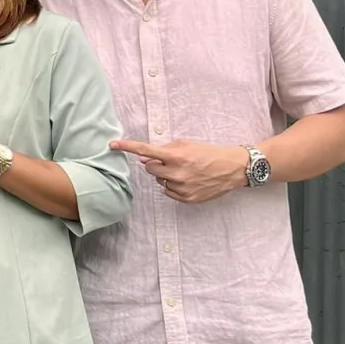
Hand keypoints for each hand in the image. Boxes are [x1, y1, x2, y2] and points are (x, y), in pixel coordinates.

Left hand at [112, 139, 248, 203]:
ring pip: (159, 182)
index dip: (127, 147)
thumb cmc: (208, 153)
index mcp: (176, 156)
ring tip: (185, 171)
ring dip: (166, 176)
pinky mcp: (187, 199)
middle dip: (157, 164)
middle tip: (172, 161)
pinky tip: (188, 181)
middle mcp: (177, 173)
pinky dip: (173, 186)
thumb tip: (144, 157)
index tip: (112, 145)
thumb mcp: (186, 144)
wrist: (233, 168)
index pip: (145, 151)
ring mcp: (182, 188)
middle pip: (150, 169)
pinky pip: (168, 192)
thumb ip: (164, 149)